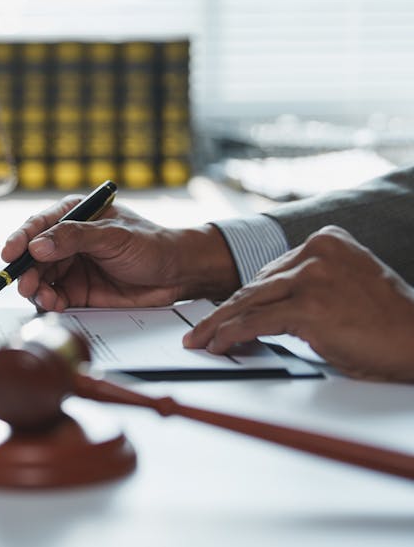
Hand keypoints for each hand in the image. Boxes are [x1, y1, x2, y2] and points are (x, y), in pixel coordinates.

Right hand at [2, 196, 239, 310]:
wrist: (177, 274)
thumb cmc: (150, 244)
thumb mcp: (113, 236)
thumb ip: (74, 238)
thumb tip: (37, 246)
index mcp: (74, 216)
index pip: (39, 225)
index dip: (21, 239)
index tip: (10, 253)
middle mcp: (67, 241)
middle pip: (33, 255)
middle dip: (26, 271)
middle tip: (25, 284)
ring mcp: (71, 267)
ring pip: (40, 278)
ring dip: (36, 289)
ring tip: (44, 298)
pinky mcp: (77, 291)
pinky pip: (54, 297)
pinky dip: (49, 302)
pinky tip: (54, 305)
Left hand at [183, 226, 413, 381]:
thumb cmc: (385, 321)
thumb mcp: (345, 284)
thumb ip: (308, 283)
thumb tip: (264, 302)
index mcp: (327, 240)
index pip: (271, 270)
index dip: (245, 297)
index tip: (223, 311)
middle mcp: (317, 251)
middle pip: (255, 284)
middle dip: (224, 311)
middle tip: (200, 329)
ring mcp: (312, 278)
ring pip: (248, 301)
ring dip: (218, 324)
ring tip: (200, 339)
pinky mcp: (309, 307)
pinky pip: (257, 321)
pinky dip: (232, 335)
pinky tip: (218, 345)